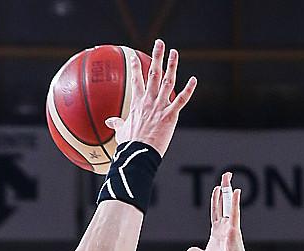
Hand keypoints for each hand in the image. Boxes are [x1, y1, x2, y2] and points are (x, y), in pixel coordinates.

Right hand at [105, 40, 196, 156]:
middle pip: (153, 74)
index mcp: (137, 104)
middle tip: (160, 43)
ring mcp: (160, 107)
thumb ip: (117, 123)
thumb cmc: (129, 146)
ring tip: (174, 52)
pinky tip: (194, 79)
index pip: (136, 80)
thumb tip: (109, 121)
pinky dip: (188, 90)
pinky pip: (181, 100)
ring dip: (172, 65)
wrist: (138, 154)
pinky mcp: (170, 115)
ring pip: (168, 81)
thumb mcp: (121, 132)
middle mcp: (149, 101)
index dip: (136, 66)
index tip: (135, 55)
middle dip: (157, 57)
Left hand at [186, 172, 253, 250]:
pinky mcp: (234, 232)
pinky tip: (235, 191)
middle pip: (224, 204)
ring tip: (228, 177)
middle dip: (224, 189)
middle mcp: (225, 227)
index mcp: (217, 232)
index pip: (216, 211)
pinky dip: (234, 203)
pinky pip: (234, 214)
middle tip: (227, 175)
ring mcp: (230, 228)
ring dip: (228, 191)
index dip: (216, 199)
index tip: (217, 187)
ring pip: (229, 205)